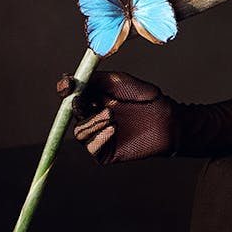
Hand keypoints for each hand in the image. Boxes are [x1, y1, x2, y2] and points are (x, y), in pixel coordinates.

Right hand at [57, 71, 176, 163]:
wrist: (165, 118)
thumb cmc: (144, 98)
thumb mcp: (118, 82)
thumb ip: (96, 80)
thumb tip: (73, 78)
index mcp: (93, 98)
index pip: (71, 95)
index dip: (65, 89)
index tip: (67, 84)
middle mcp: (92, 116)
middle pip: (71, 114)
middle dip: (78, 106)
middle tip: (89, 101)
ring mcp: (97, 135)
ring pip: (79, 131)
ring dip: (92, 122)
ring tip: (111, 115)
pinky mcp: (104, 152)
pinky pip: (91, 147)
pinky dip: (99, 137)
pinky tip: (113, 129)